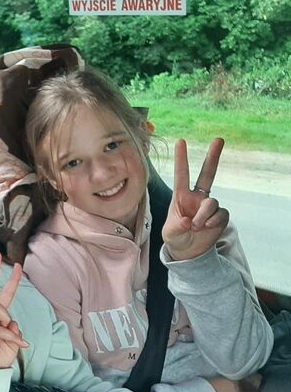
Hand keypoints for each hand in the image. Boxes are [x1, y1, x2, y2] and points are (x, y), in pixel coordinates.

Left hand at [163, 138, 227, 260]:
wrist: (189, 251)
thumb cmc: (175, 237)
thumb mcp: (170, 233)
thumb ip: (176, 226)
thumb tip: (189, 221)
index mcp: (181, 196)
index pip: (182, 174)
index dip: (181, 158)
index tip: (181, 141)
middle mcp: (197, 197)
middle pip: (207, 174)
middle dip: (213, 157)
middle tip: (219, 139)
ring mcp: (210, 206)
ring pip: (211, 203)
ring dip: (204, 216)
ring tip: (196, 226)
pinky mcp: (221, 216)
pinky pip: (221, 214)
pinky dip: (214, 222)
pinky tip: (207, 228)